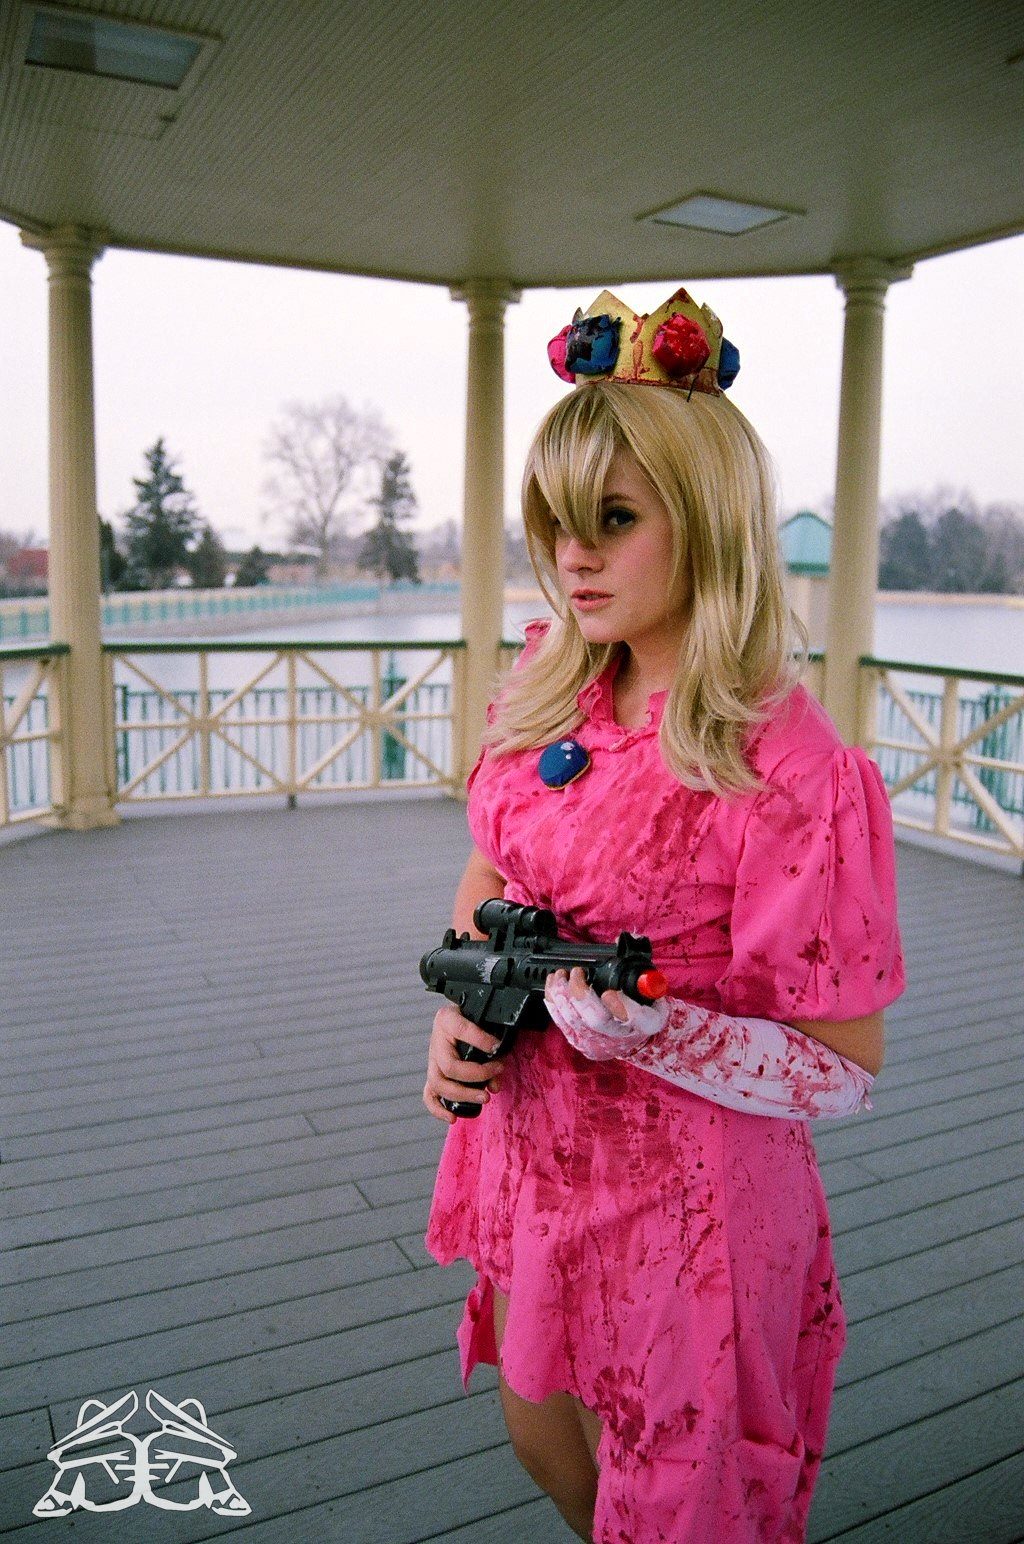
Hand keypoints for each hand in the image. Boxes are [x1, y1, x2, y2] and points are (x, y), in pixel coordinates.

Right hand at [424, 1002, 503, 1123]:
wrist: (458, 1014)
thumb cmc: (471, 1015)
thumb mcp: (480, 1015)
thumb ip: (490, 1037)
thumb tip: (497, 1070)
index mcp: (447, 1019)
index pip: (462, 1030)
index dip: (480, 1040)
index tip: (497, 1046)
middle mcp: (436, 1041)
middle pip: (450, 1066)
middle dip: (476, 1075)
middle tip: (497, 1072)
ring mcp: (432, 1059)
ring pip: (438, 1083)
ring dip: (463, 1094)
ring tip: (485, 1097)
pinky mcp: (433, 1074)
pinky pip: (429, 1095)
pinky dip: (438, 1109)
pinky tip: (452, 1118)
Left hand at [544, 967, 668, 1061]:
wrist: (636, 1036)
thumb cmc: (644, 1007)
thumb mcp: (652, 988)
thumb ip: (641, 969)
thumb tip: (623, 942)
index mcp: (647, 1021)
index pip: (638, 1019)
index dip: (623, 1007)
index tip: (609, 993)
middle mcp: (622, 1035)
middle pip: (598, 1020)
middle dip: (581, 994)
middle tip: (576, 973)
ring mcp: (600, 1041)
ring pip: (575, 1021)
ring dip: (563, 995)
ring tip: (560, 976)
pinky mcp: (581, 1042)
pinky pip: (562, 1023)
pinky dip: (554, 1003)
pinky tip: (553, 987)